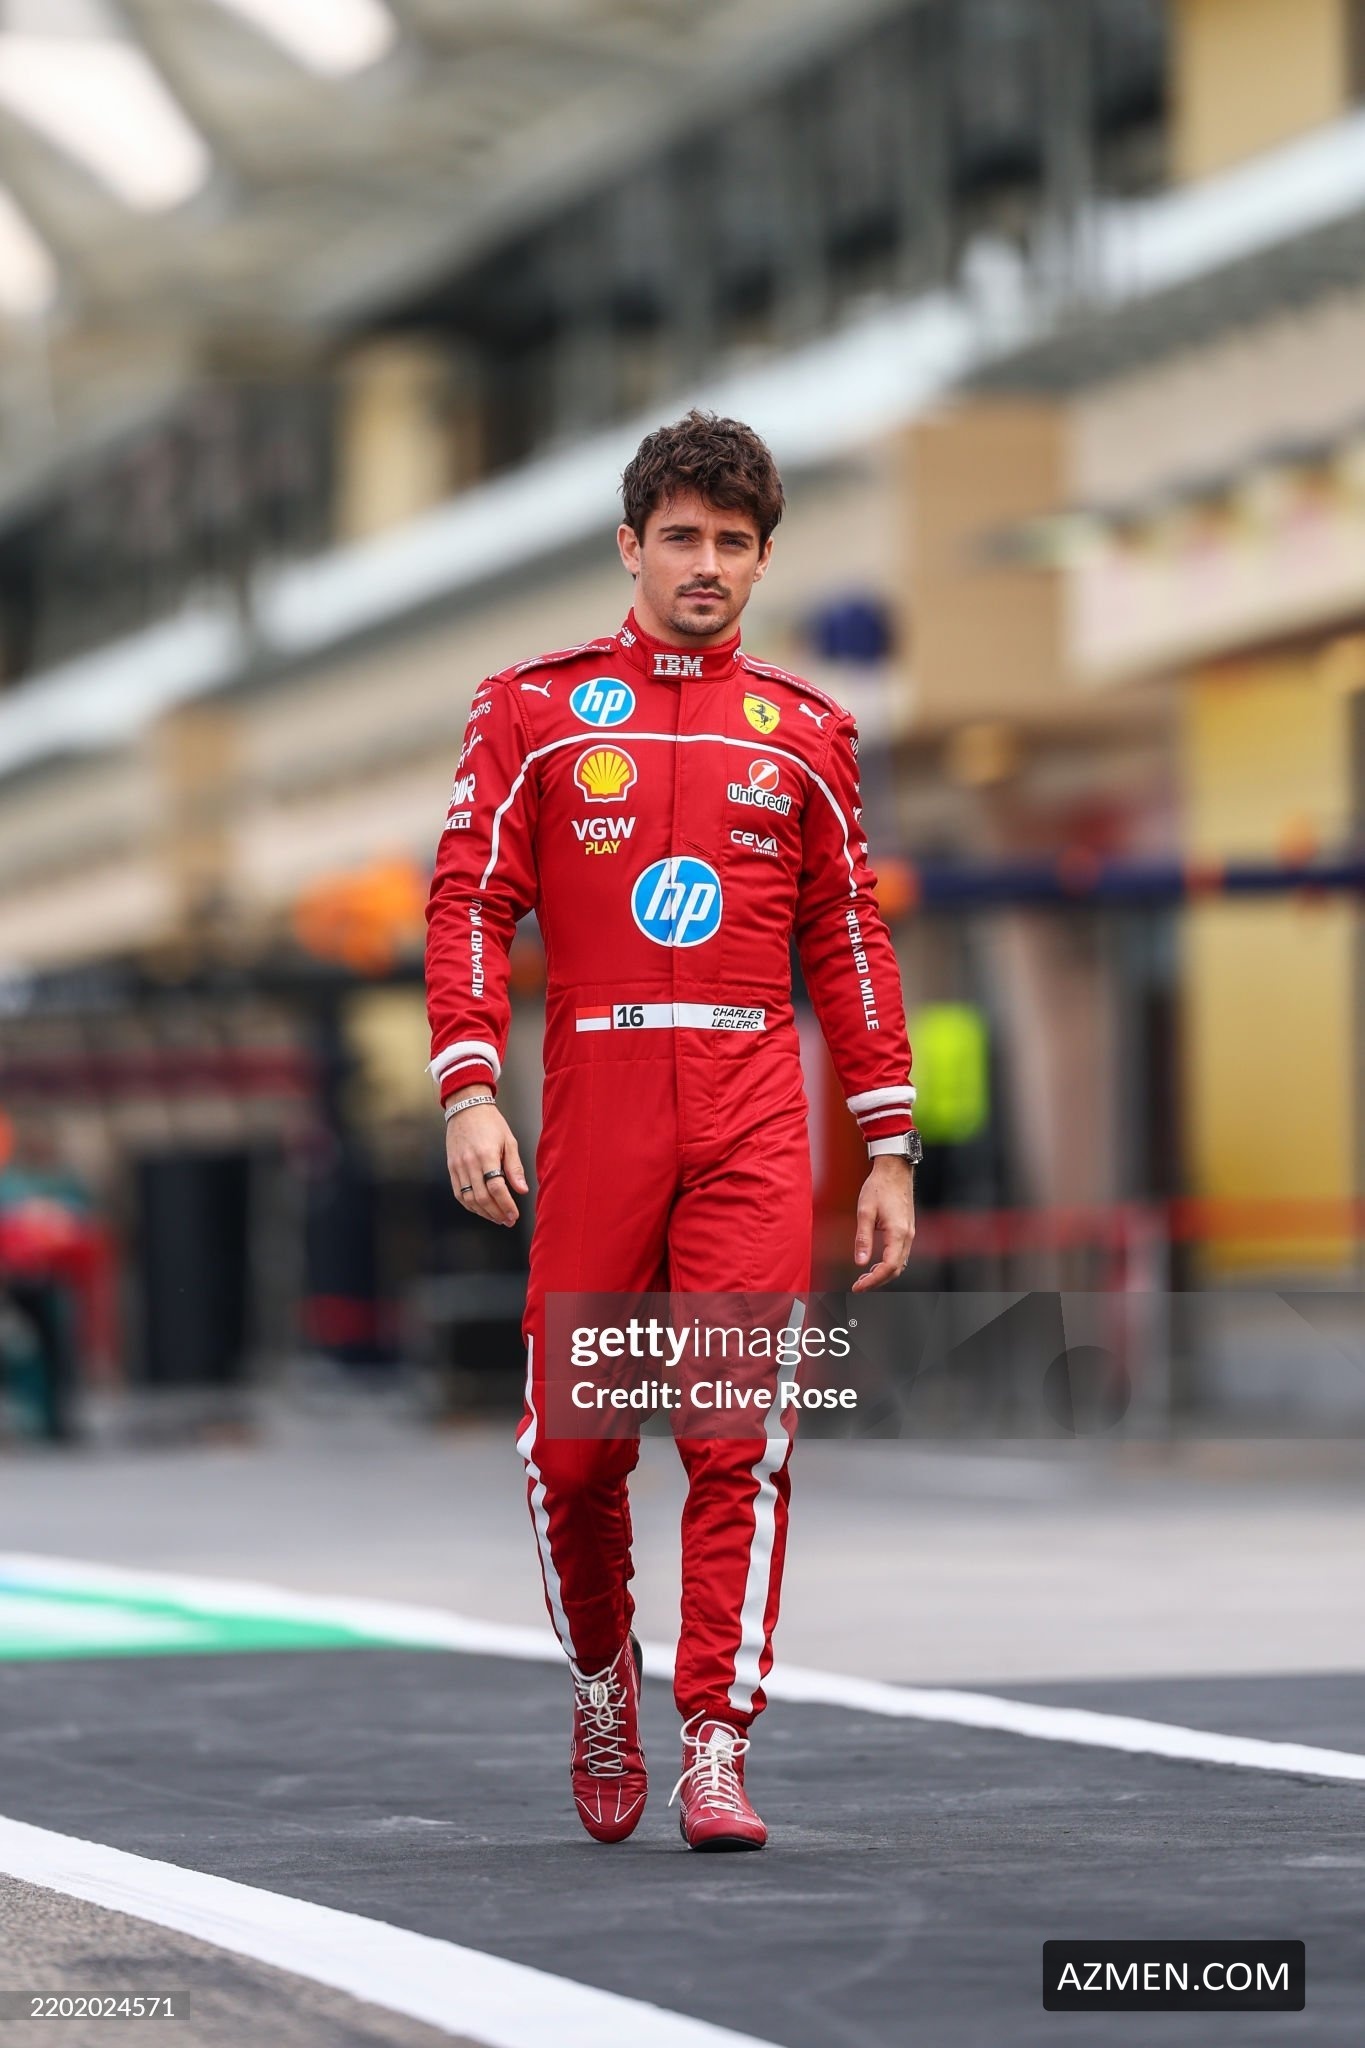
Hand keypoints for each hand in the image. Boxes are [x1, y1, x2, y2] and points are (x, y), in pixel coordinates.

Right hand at [445, 1089, 527, 1226]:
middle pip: (482, 1198)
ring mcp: (458, 1166)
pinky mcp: (451, 1168)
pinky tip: (481, 1210)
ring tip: (497, 1218)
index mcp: (487, 1155)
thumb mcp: (509, 1141)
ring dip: (484, 1213)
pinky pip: (459, 1193)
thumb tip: (522, 1190)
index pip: (497, 1188)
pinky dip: (470, 1206)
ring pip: (469, 1199)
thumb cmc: (491, 1123)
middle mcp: (470, 1163)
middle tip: (508, 1221)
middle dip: (497, 1213)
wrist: (466, 1108)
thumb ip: (515, 1167)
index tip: (514, 1214)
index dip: (506, 1205)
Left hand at [851, 1156, 915, 1291]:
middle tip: (859, 1284)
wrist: (895, 1170)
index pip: (888, 1267)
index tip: (858, 1286)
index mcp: (898, 1233)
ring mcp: (910, 1233)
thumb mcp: (865, 1212)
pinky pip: (901, 1254)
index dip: (873, 1281)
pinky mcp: (907, 1230)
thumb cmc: (879, 1187)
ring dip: (883, 1273)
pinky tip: (876, 1263)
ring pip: (900, 1263)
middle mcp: (907, 1236)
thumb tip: (861, 1262)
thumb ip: (863, 1238)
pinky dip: (889, 1264)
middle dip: (877, 1281)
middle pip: (896, 1269)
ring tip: (864, 1276)